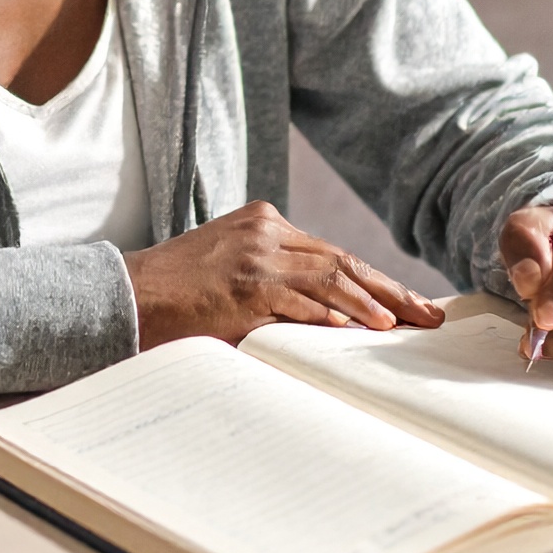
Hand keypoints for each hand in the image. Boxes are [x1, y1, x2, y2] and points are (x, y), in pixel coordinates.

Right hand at [124, 201, 445, 351]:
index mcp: (264, 222)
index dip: (374, 280)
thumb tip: (328, 316)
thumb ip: (274, 278)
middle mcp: (265, 232)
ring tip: (400, 326)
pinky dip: (329, 317)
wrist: (125, 295)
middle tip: (427, 314)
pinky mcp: (244, 288)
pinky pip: (298, 304)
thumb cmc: (176, 291)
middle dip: (390, 291)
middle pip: (342, 262)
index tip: (406, 302)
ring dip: (370, 305)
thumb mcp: (229, 266)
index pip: (333, 253)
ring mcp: (255, 259)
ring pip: (329, 280)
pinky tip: (353, 331)